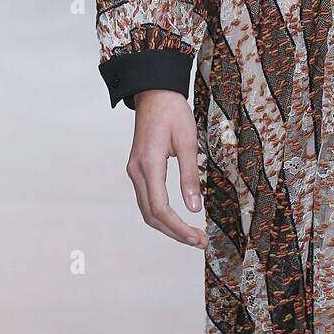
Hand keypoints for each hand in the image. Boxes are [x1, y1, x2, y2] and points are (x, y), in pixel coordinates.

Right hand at [126, 90, 207, 247]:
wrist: (154, 92)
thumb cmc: (173, 111)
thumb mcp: (188, 141)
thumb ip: (190, 175)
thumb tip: (194, 208)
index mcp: (149, 165)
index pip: (160, 209)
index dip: (178, 228)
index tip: (197, 237)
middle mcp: (137, 171)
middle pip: (151, 216)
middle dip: (174, 233)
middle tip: (198, 241)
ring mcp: (134, 170)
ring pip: (147, 210)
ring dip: (168, 226)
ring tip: (191, 234)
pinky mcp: (138, 168)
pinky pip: (147, 199)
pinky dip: (161, 213)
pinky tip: (177, 217)